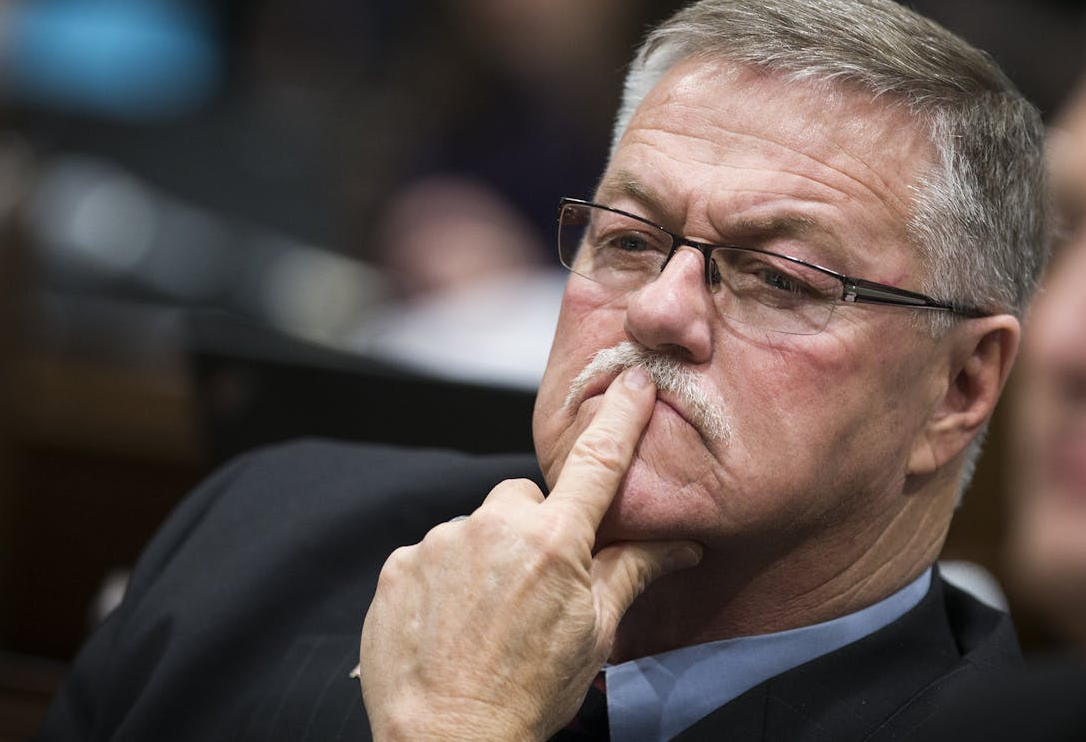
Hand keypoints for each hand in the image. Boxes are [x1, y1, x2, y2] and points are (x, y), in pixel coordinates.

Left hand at [359, 366, 702, 740]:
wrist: (448, 740)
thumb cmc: (529, 694)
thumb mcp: (596, 633)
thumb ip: (636, 572)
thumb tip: (685, 544)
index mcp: (554, 542)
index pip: (598, 463)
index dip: (620, 416)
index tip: (633, 379)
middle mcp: (494, 527)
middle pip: (524, 498)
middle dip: (534, 528)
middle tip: (535, 586)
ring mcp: (440, 543)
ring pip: (476, 526)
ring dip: (485, 555)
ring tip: (487, 615)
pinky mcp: (400, 563)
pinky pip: (432, 552)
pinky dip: (444, 577)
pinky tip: (450, 620)